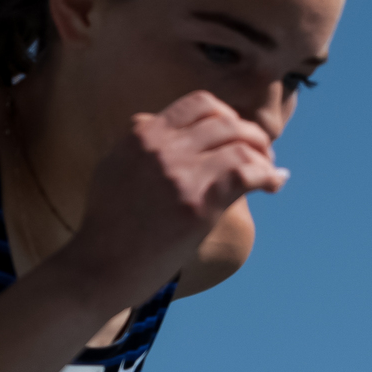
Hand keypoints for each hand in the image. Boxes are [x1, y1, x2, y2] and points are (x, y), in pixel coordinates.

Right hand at [66, 94, 287, 304]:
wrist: (97, 268)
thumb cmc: (109, 227)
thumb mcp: (115, 168)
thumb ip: (145, 146)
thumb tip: (186, 138)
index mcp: (141, 133)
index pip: (200, 103)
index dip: (228, 116)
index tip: (237, 135)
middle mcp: (160, 146)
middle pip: (225, 121)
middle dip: (251, 135)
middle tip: (262, 155)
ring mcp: (179, 173)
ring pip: (240, 144)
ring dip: (263, 155)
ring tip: (269, 172)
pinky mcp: (196, 204)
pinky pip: (246, 174)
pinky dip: (268, 176)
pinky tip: (273, 185)